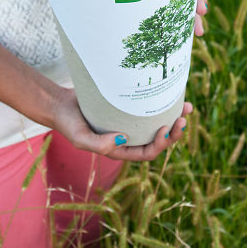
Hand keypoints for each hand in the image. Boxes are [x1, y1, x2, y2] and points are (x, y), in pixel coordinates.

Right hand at [50, 86, 193, 160]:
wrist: (60, 104)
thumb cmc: (69, 123)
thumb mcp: (80, 137)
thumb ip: (100, 144)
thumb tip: (124, 139)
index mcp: (121, 150)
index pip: (147, 153)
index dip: (161, 144)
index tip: (167, 128)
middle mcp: (129, 138)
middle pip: (157, 140)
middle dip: (174, 132)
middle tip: (183, 118)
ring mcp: (130, 122)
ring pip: (157, 124)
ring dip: (173, 118)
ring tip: (186, 107)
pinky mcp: (128, 107)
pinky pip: (149, 108)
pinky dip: (161, 103)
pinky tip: (171, 94)